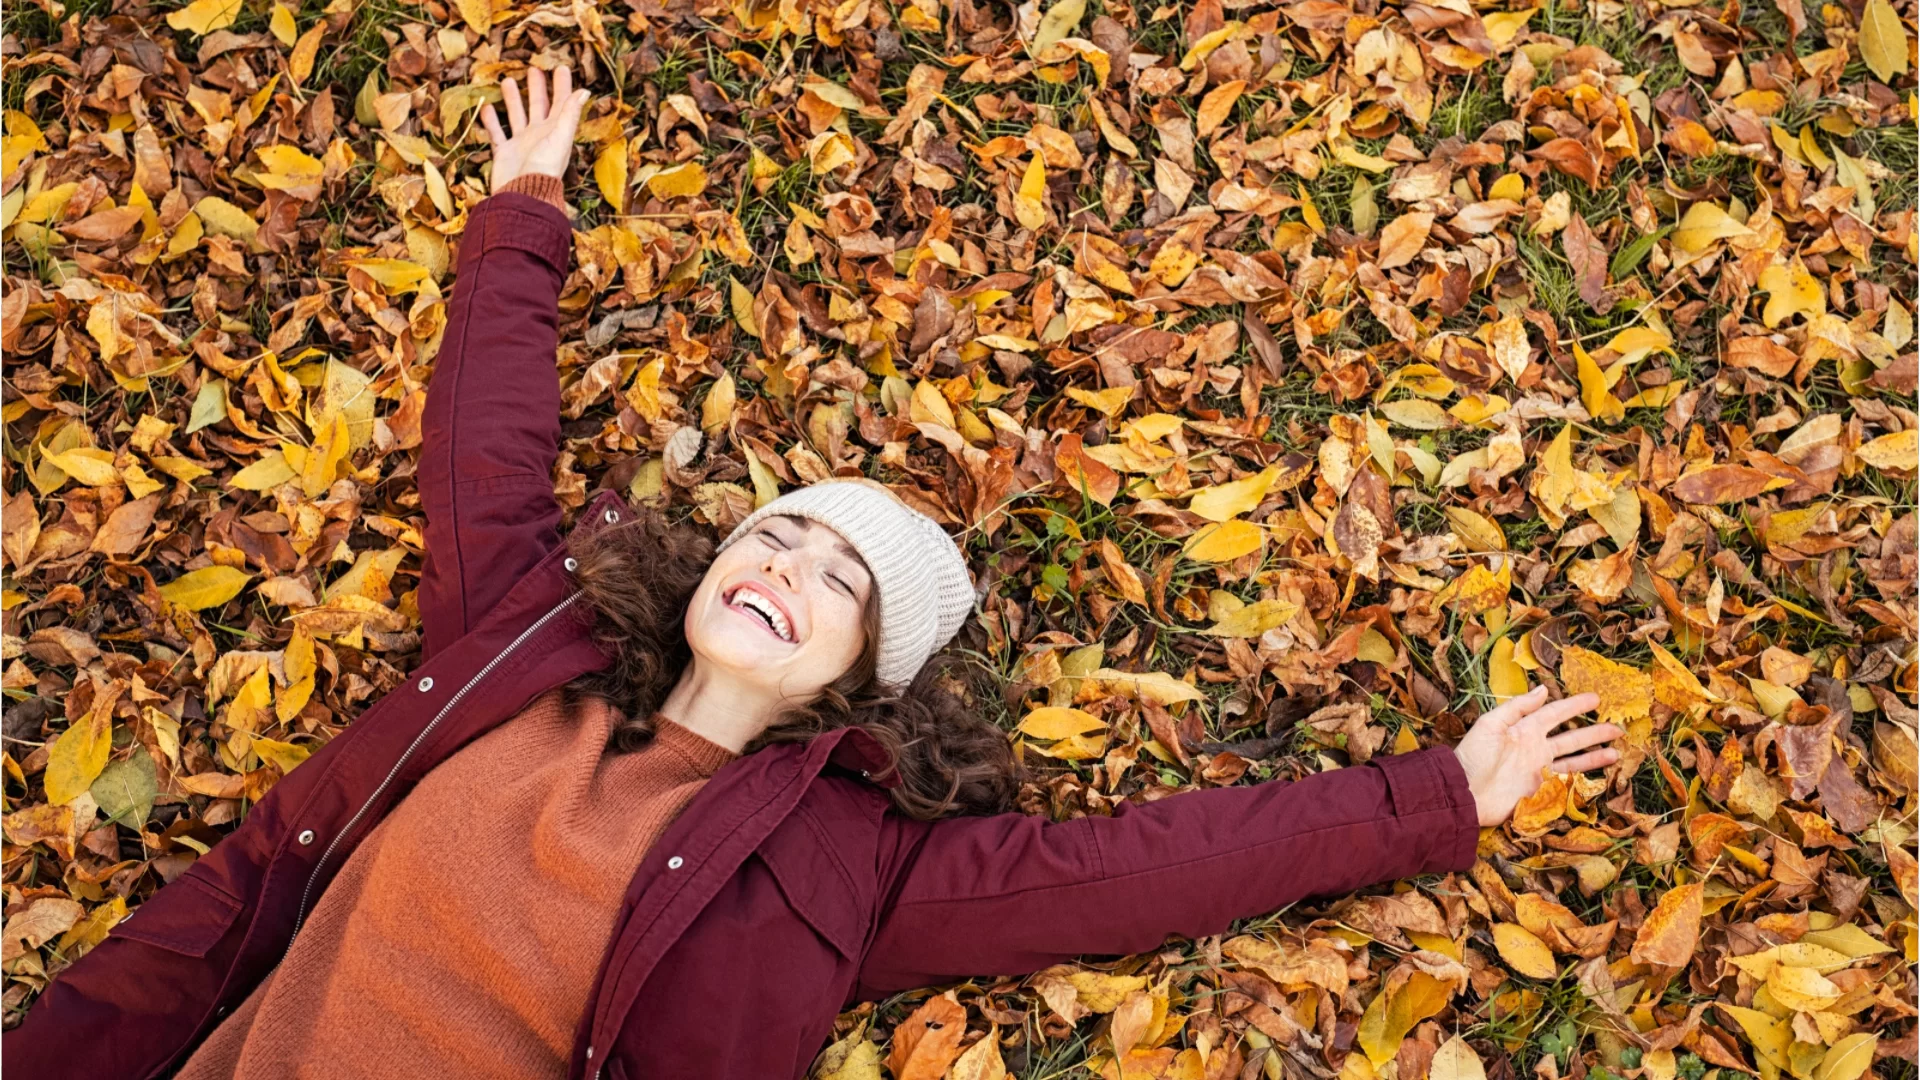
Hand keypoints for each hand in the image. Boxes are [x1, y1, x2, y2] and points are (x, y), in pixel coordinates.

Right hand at [482, 66, 589, 192]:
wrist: (524, 193)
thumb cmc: (545, 166)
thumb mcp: (560, 137)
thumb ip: (570, 113)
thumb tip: (585, 90)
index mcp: (556, 131)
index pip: (561, 103)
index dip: (563, 86)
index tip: (562, 68)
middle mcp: (539, 135)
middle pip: (538, 106)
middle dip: (537, 88)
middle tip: (534, 69)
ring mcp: (521, 143)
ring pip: (516, 115)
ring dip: (513, 99)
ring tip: (506, 80)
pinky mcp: (504, 152)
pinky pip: (496, 133)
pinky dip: (491, 121)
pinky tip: (486, 107)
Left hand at [1452, 686, 1619, 826]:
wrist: (1464, 793)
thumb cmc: (1473, 756)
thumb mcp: (1491, 725)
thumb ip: (1517, 707)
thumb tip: (1542, 689)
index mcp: (1524, 730)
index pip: (1555, 714)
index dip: (1574, 706)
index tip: (1596, 699)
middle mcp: (1536, 748)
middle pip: (1572, 738)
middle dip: (1594, 733)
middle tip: (1618, 727)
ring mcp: (1539, 770)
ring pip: (1574, 760)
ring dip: (1595, 756)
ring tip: (1617, 751)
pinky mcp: (1540, 790)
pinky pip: (1567, 783)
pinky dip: (1584, 779)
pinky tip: (1600, 775)